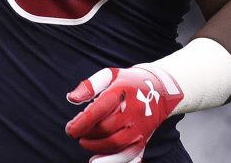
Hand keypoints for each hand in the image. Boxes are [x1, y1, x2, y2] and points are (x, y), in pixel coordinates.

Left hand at [65, 65, 183, 162]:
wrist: (161, 89)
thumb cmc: (128, 82)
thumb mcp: (110, 75)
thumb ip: (90, 85)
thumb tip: (71, 99)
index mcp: (122, 92)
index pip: (97, 111)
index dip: (80, 123)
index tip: (70, 129)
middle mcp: (133, 110)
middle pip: (105, 128)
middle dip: (87, 134)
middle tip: (77, 133)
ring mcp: (140, 126)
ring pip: (115, 143)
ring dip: (95, 147)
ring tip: (84, 142)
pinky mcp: (144, 138)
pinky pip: (129, 154)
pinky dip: (112, 160)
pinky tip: (97, 161)